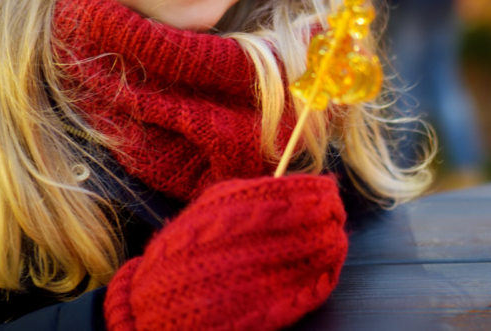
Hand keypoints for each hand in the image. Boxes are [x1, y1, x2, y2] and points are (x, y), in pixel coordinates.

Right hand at [105, 174, 346, 330]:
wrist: (154, 306)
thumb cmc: (185, 250)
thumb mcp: (211, 208)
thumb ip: (251, 193)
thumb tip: (293, 180)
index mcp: (236, 212)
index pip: (297, 195)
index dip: (319, 193)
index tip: (329, 192)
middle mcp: (251, 243)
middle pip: (314, 226)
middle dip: (329, 219)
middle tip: (336, 217)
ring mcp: (261, 278)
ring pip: (317, 258)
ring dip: (330, 248)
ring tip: (335, 241)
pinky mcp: (267, 310)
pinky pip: (309, 293)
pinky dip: (322, 281)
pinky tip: (326, 272)